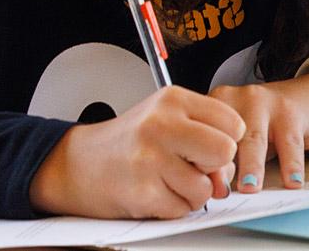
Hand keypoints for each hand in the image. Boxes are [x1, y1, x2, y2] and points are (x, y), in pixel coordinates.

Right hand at [27, 86, 244, 218]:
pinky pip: (181, 208)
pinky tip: (154, 192)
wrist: (76, 164)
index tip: (207, 146)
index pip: (233, 123)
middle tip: (193, 166)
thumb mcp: (167, 120)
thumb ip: (205, 135)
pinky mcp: (140, 192)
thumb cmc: (129, 142)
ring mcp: (149, 159)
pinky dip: (173, 207)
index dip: (227, 140)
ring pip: (205, 187)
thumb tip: (228, 174)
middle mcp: (161, 125)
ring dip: (192, 192)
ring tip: (167, 180)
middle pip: (225, 151)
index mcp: (173, 100)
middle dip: (215, 166)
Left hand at [209, 71, 308, 193]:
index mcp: (217, 103)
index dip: (202, 164)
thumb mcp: (239, 134)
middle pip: (225, 136)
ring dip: (252, 166)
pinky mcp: (293, 112)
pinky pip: (291, 142)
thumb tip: (217, 190)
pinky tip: (292, 181)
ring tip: (251, 187)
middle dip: (222, 165)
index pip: (205, 135)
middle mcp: (238, 99)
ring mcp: (266, 103)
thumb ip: (225, 158)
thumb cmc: (263, 122)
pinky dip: (291, 164)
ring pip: (256, 139)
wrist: (305, 96)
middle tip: (220, 190)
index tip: (202, 189)